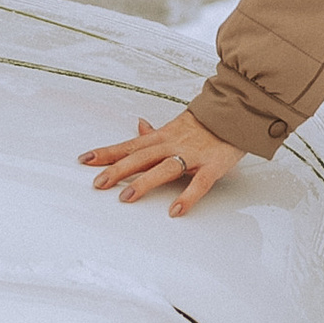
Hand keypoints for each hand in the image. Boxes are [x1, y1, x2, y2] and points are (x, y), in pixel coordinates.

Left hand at [80, 110, 244, 216]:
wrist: (237, 112)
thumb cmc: (206, 124)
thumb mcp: (177, 124)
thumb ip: (156, 132)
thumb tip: (139, 126)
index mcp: (163, 136)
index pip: (130, 145)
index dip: (107, 153)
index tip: (86, 160)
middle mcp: (173, 144)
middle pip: (141, 157)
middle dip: (118, 170)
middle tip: (97, 183)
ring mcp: (193, 155)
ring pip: (164, 168)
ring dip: (144, 182)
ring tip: (126, 198)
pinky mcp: (212, 166)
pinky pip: (199, 183)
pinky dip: (187, 196)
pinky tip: (175, 210)